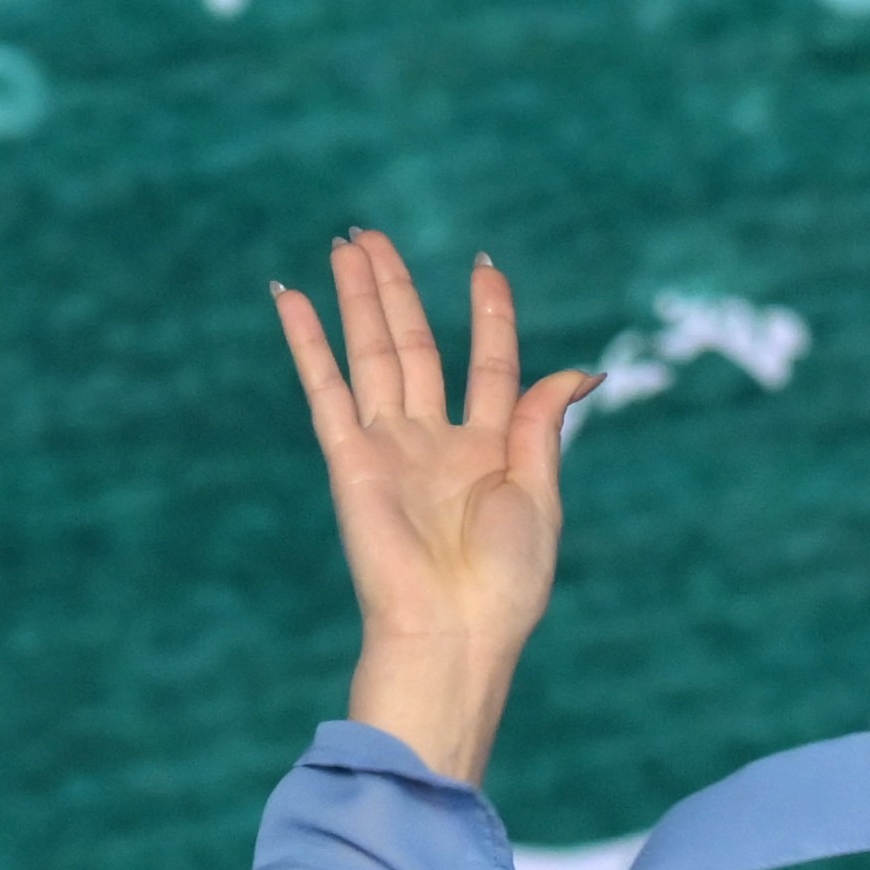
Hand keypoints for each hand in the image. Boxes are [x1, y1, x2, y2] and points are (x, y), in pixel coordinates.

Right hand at [277, 233, 593, 781]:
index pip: (490, 365)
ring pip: (372, 356)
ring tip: (345, 246)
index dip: (489, 316)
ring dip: (359, 299)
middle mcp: (434, 442)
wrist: (452, 633)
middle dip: (397, 289)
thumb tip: (579, 369)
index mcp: (491, 450)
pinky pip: (325, 389)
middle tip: (373, 236)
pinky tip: (290, 298)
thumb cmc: (506, 583)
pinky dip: (307, 342)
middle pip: (414, 347)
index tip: (483, 267)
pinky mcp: (350, 461)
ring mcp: (389, 448)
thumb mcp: (541, 493)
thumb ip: (544, 425)